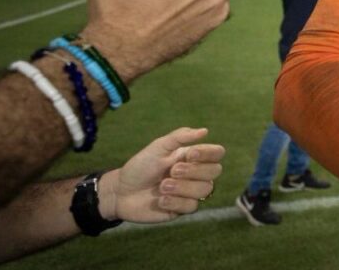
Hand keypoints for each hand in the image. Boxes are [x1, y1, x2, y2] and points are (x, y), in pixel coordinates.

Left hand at [98, 127, 224, 223]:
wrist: (122, 191)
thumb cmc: (140, 166)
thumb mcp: (158, 147)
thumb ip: (180, 137)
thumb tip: (205, 131)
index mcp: (193, 157)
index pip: (217, 153)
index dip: (208, 154)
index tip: (189, 155)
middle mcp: (196, 174)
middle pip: (215, 172)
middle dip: (194, 172)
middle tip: (172, 171)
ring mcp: (191, 192)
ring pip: (205, 190)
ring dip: (182, 187)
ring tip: (162, 186)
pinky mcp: (183, 208)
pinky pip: (192, 206)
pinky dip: (175, 202)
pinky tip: (160, 200)